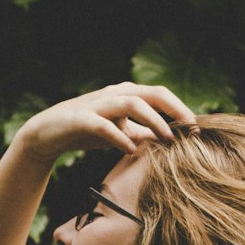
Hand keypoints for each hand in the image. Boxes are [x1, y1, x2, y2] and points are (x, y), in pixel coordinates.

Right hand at [13, 82, 195, 165]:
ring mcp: (98, 105)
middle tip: (192, 129)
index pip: (160, 96)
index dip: (181, 109)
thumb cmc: (88, 131)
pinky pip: (104, 126)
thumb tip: (170, 142)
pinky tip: (130, 151)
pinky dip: (119, 137)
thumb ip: (143, 133)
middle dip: (175, 110)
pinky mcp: (81, 119)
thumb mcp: (121, 132)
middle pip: (152, 93)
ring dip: (153, 120)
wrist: (48, 134)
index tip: (197, 129)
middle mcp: (115, 94)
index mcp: (127, 95)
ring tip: (167, 139)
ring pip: (131, 103)